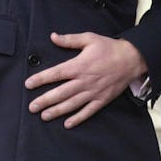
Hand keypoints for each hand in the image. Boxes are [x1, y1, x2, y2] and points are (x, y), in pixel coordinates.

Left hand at [25, 32, 147, 128]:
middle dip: (45, 101)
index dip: (41, 79)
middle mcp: (84, 81)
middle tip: (32, 107)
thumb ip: (70, 40)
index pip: (56, 73)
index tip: (28, 84)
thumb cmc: (109, 48)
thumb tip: (53, 37)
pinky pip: (88, 111)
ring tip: (44, 116)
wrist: (131, 59)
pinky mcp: (102, 99)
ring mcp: (93, 92)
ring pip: (71, 104)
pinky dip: (78, 118)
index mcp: (79, 65)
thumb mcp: (90, 38)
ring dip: (57, 111)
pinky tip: (67, 124)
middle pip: (60, 93)